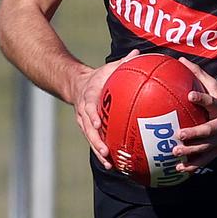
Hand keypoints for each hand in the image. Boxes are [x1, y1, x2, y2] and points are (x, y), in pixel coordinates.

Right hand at [72, 49, 139, 168]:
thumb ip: (123, 62)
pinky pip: (95, 142)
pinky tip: (114, 165)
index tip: (97, 123)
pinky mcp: (89, 129)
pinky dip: (103, 153)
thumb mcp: (108, 67)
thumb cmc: (99, 76)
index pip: (88, 107)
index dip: (92, 115)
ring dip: (99, 152)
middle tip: (106, 151)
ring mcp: (84, 122)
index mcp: (88, 96)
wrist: (77, 84)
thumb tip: (139, 53)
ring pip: (90, 139)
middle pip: (87, 129)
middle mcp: (84, 112)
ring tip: (109, 164)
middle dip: (96, 141)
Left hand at [173, 57, 216, 172]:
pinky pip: (205, 160)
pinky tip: (179, 169)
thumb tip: (180, 60)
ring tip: (175, 152)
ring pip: (206, 148)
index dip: (202, 99)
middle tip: (178, 134)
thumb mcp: (215, 87)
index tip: (190, 96)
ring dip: (191, 151)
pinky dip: (193, 166)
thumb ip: (198, 75)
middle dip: (195, 133)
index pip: (211, 102)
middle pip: (209, 130)